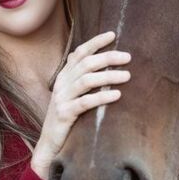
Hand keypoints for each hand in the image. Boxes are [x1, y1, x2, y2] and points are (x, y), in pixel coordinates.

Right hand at [31, 31, 130, 179]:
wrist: (50, 144)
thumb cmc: (67, 118)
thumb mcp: (73, 95)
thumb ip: (82, 79)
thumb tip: (101, 62)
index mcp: (64, 77)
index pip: (79, 53)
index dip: (95, 42)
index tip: (113, 35)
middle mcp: (61, 84)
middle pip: (86, 64)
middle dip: (107, 57)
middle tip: (128, 57)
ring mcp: (61, 99)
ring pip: (86, 81)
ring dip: (108, 76)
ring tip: (127, 76)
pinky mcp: (64, 114)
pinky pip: (85, 103)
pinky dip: (102, 97)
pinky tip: (117, 95)